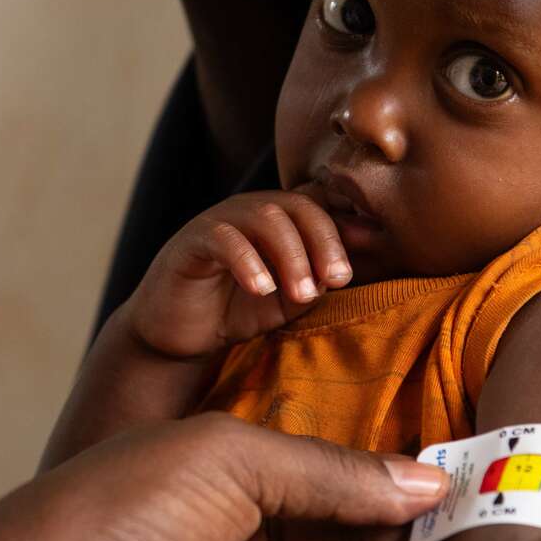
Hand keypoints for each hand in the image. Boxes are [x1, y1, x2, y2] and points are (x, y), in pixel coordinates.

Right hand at [128, 189, 351, 358]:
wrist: (181, 334)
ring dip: (291, 254)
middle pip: (298, 205)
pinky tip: (261, 288)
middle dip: (324, 241)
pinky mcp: (192, 241)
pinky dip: (247, 261)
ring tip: (301, 293)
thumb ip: (315, 282)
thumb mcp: (286, 300)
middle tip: (338, 279)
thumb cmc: (236, 310)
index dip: (344, 230)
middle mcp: (252, 211)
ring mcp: (220, 221)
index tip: (360, 264)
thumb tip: (345, 271)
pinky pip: (223, 238)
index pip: (319, 207)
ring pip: (264, 216)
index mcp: (280, 220)